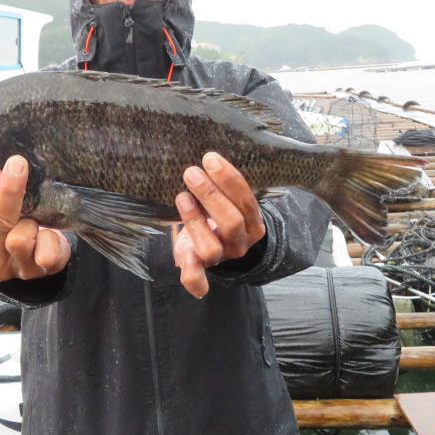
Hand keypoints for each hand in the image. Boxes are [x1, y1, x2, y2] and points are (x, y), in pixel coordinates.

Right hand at [0, 156, 70, 281]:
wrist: (40, 259)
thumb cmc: (15, 232)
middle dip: (9, 191)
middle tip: (16, 164)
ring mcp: (18, 269)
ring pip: (20, 238)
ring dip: (30, 221)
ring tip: (35, 217)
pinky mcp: (42, 271)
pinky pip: (47, 251)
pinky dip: (51, 238)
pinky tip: (51, 233)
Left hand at [173, 152, 265, 297]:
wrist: (217, 245)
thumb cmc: (220, 212)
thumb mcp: (229, 199)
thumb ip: (225, 184)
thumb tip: (208, 155)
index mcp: (253, 224)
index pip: (246, 201)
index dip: (229, 180)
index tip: (210, 159)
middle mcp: (240, 243)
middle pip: (231, 222)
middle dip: (211, 195)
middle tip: (191, 172)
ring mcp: (221, 258)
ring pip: (211, 247)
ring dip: (195, 220)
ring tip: (181, 196)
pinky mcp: (200, 270)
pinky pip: (197, 280)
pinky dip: (192, 275)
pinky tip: (183, 257)